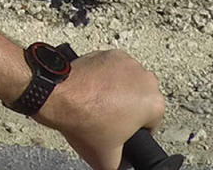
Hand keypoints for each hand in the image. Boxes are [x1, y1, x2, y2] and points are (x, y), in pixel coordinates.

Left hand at [33, 49, 165, 169]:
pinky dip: (106, 77)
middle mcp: (146, 78)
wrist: (58, 95)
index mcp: (154, 103)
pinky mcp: (109, 53)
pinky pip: (114, 69)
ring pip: (128, 84)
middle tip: (107, 119)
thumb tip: (121, 166)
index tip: (120, 132)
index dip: (134, 132)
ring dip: (118, 92)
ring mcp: (127, 62)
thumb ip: (121, 166)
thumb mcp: (108, 158)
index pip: (150, 125)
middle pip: (140, 102)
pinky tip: (93, 89)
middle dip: (127, 111)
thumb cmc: (84, 121)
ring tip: (98, 104)